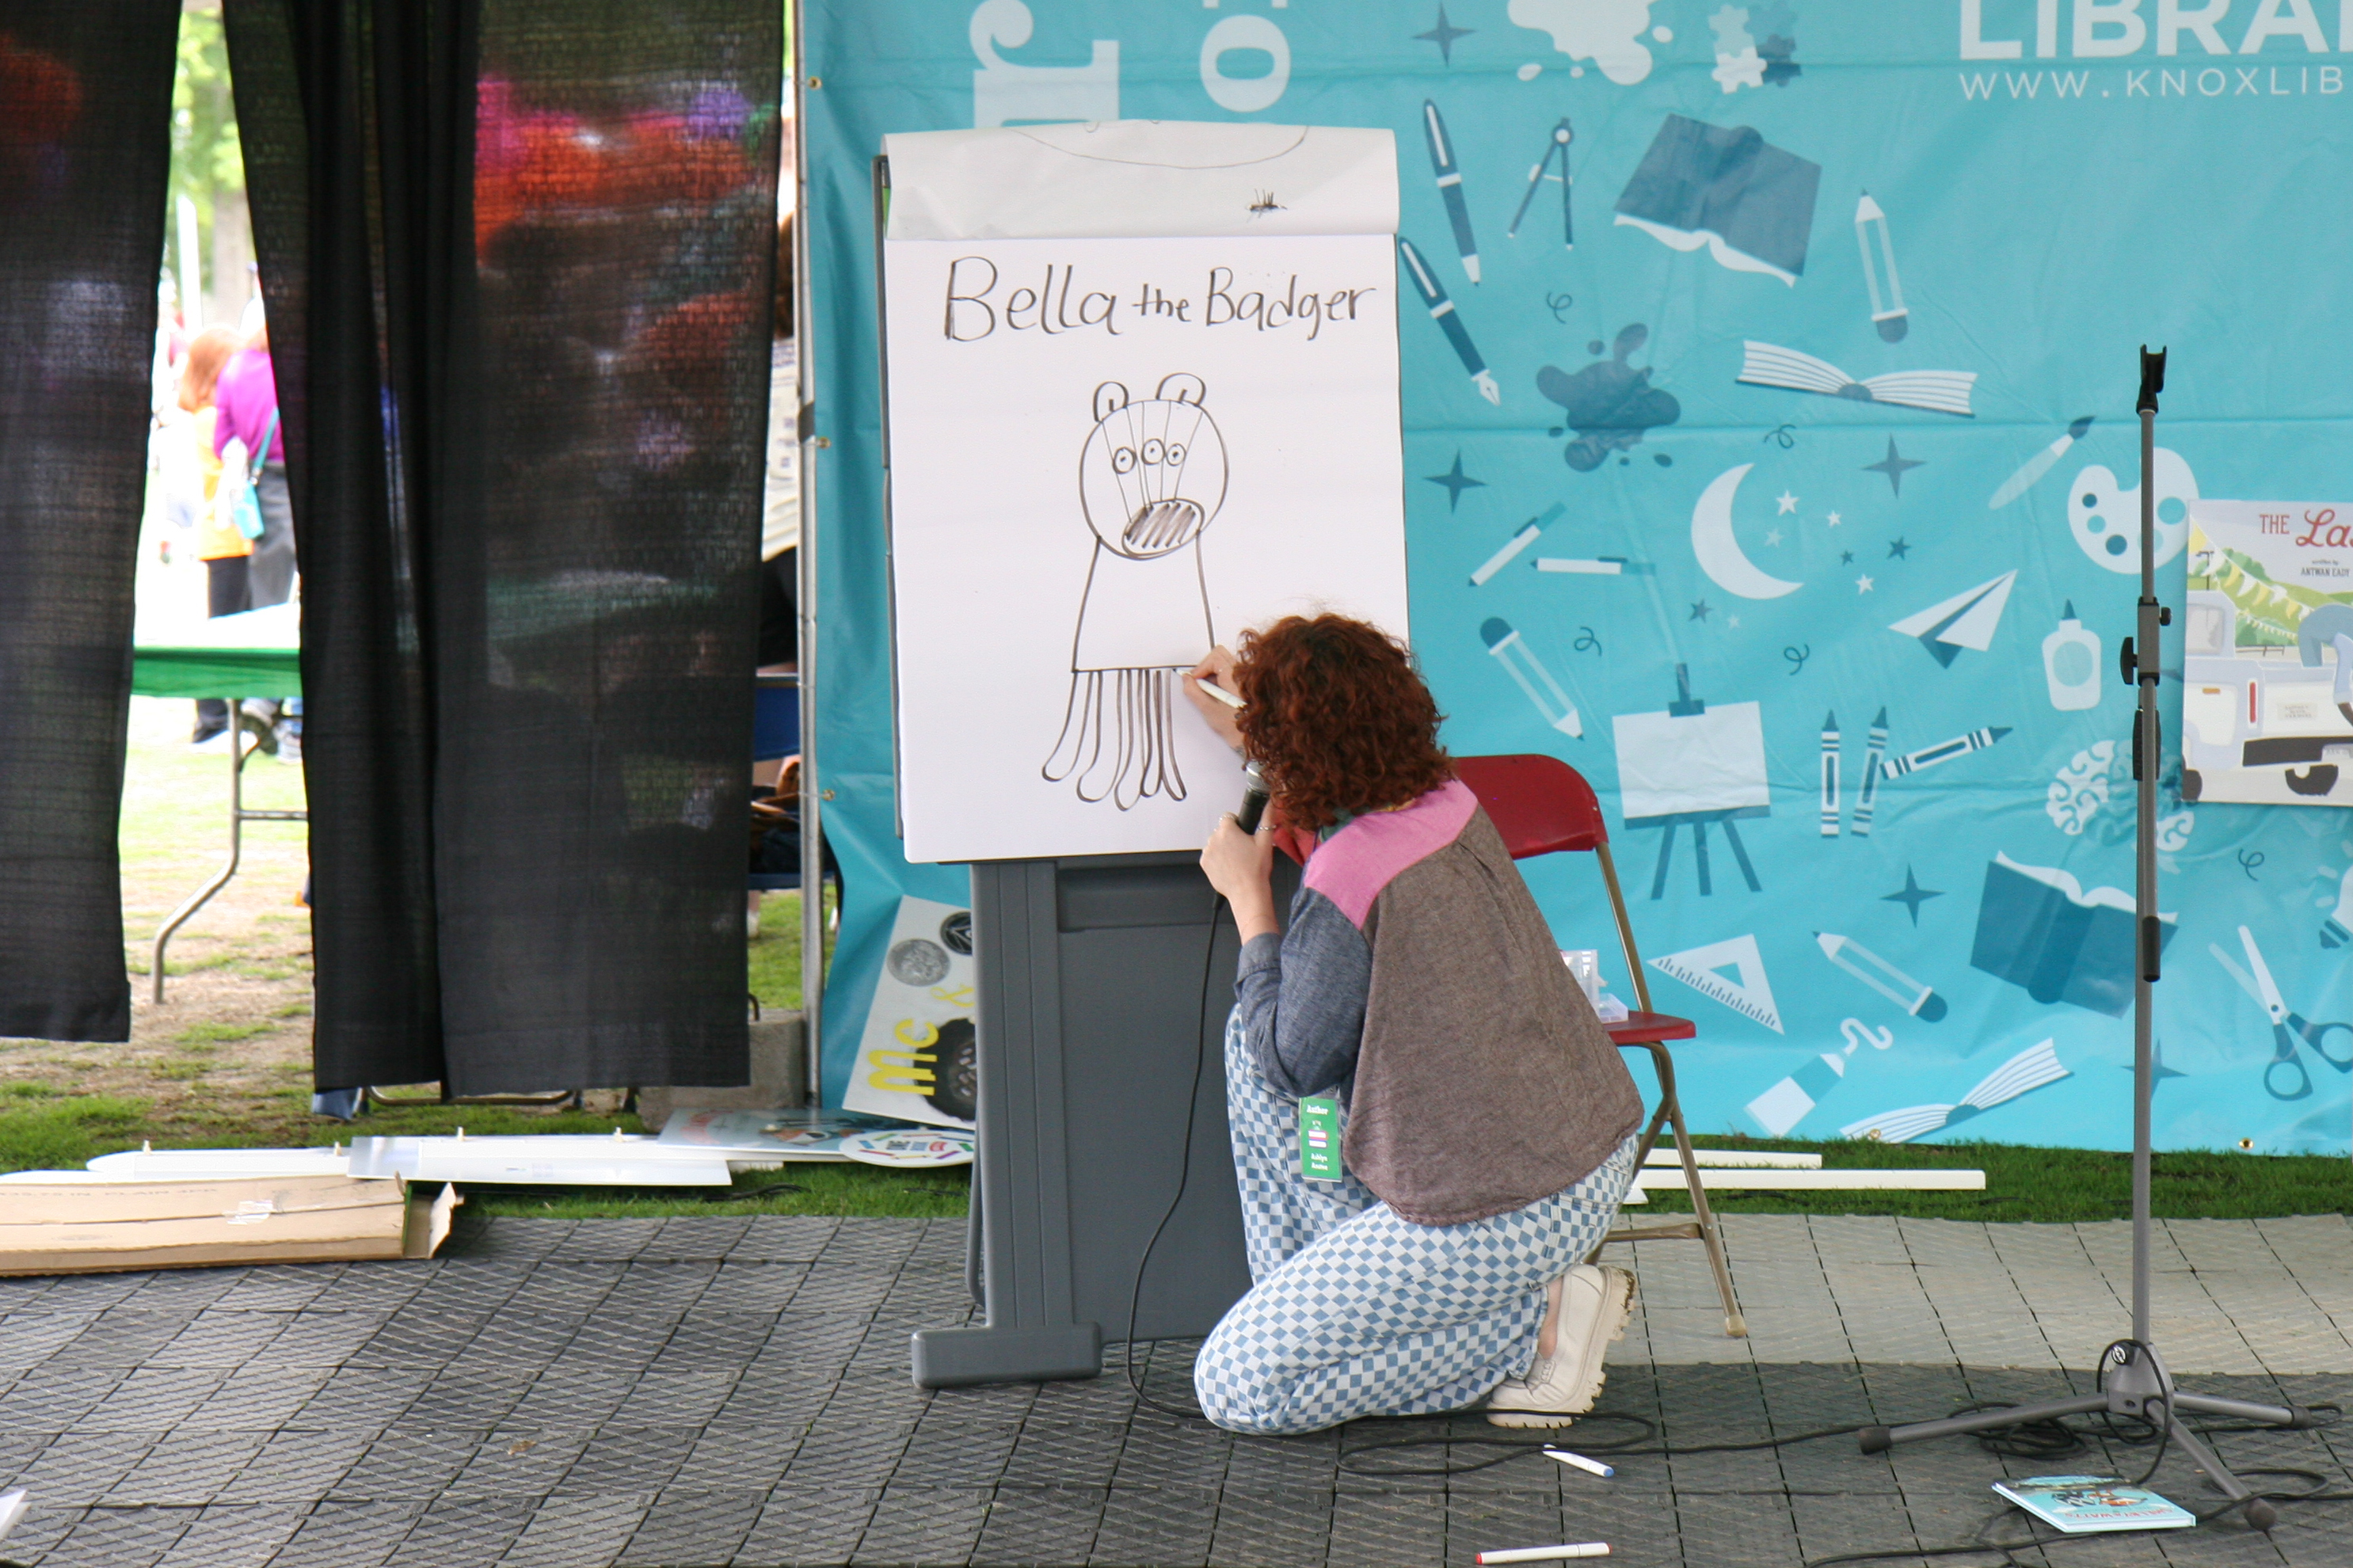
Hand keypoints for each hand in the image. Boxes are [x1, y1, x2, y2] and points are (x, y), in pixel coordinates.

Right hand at [1182, 646, 1244, 752]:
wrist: (1253, 739)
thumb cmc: (1237, 728)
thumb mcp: (1209, 710)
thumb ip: (1194, 692)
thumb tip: (1187, 680)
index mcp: (1234, 677)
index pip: (1214, 658)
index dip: (1201, 668)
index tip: (1195, 680)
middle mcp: (1243, 674)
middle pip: (1221, 655)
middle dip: (1206, 666)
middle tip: (1200, 682)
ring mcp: (1246, 678)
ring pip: (1225, 663)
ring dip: (1213, 673)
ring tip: (1210, 691)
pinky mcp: (1247, 684)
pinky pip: (1231, 672)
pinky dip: (1221, 678)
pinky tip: (1219, 694)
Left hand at [1201, 811, 1278, 941]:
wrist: (1247, 892)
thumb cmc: (1256, 868)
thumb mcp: (1266, 841)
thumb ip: (1267, 818)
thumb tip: (1271, 803)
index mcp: (1227, 829)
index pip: (1228, 817)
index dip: (1237, 825)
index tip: (1243, 835)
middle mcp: (1213, 838)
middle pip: (1222, 831)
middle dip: (1230, 837)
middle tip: (1244, 850)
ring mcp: (1207, 852)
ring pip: (1216, 843)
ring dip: (1223, 848)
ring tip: (1237, 860)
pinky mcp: (1204, 864)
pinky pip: (1210, 856)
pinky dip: (1218, 859)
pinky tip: (1230, 866)